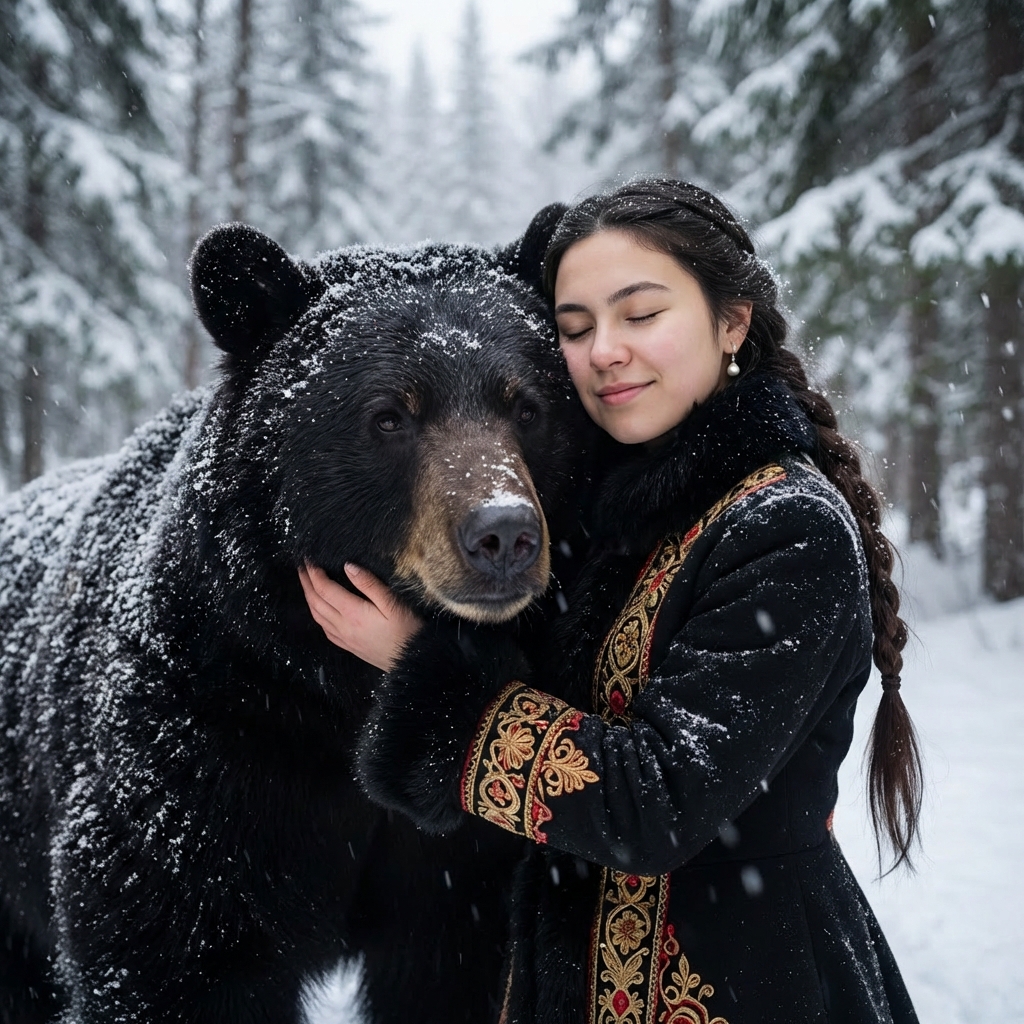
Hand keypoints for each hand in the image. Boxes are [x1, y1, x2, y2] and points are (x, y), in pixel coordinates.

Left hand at [298, 563, 422, 672]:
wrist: (412, 661)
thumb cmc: (407, 631)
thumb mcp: (393, 603)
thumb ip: (370, 584)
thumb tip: (348, 566)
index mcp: (353, 613)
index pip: (325, 589)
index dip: (314, 573)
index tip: (309, 559)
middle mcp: (343, 626)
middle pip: (316, 602)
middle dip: (307, 583)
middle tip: (301, 567)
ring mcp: (344, 638)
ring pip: (317, 616)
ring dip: (309, 598)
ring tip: (306, 585)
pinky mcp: (349, 646)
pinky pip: (325, 629)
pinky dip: (317, 615)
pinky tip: (319, 611)